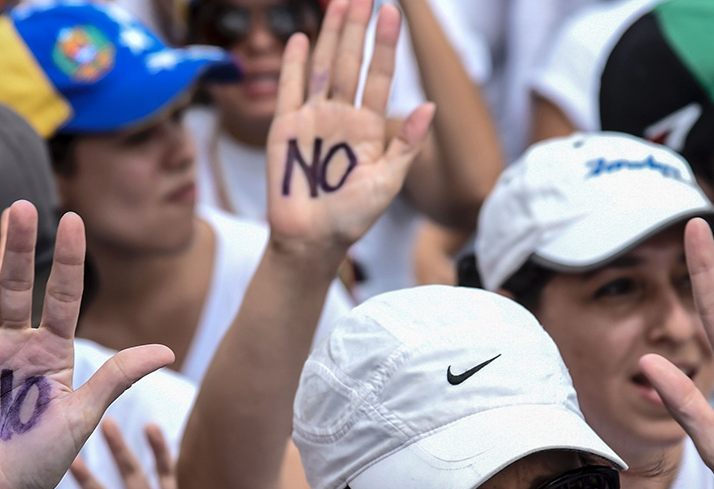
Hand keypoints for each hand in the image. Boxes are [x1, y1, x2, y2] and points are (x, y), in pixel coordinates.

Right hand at [0, 201, 173, 488]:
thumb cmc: (43, 461)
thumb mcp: (84, 415)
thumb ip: (117, 376)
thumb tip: (169, 350)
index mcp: (52, 350)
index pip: (62, 295)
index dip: (67, 260)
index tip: (75, 219)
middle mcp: (14, 342)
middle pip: (14, 286)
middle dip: (17, 247)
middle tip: (21, 206)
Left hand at [73, 419, 237, 488]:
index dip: (88, 481)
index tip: (70, 458)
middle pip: (129, 477)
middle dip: (118, 451)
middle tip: (105, 422)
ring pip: (160, 474)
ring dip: (154, 451)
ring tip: (148, 426)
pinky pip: (190, 486)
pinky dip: (186, 466)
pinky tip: (184, 445)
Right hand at [266, 0, 433, 257]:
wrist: (312, 240)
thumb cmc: (353, 218)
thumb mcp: (388, 183)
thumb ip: (406, 146)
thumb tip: (428, 108)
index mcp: (369, 128)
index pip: (380, 76)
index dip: (385, 45)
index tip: (392, 12)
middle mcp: (342, 117)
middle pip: (350, 62)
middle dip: (357, 28)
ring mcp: (313, 118)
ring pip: (323, 67)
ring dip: (330, 34)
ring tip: (339, 2)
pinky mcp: (285, 128)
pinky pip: (290, 88)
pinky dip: (294, 63)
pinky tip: (301, 37)